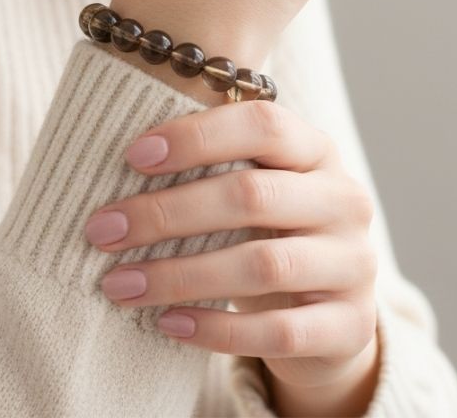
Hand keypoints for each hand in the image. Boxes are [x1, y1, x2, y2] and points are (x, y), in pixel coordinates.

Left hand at [83, 100, 379, 403]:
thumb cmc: (270, 233)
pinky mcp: (350, 325)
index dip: (196, 136)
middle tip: (103, 231)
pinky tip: (167, 324)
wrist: (330, 310)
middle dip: (166, 213)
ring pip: (261, 266)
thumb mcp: (254, 189)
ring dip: (178, 276)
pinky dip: (214, 329)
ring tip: (118, 283)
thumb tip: (112, 170)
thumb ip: (210, 170)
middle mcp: (343, 199)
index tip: (132, 157)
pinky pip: (277, 331)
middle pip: (252, 195)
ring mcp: (353, 263)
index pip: (262, 124)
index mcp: (316, 150)